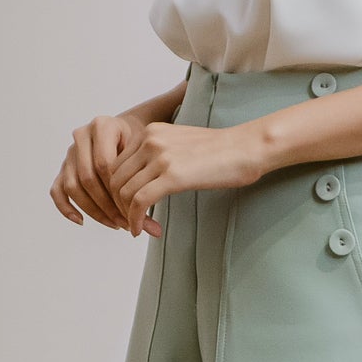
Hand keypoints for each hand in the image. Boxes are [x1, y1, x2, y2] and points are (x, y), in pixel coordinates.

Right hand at [50, 110, 152, 230]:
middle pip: (87, 178)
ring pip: (73, 186)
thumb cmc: (137, 142)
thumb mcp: (145, 152)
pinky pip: (57, 190)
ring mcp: (70, 153)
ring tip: (113, 223)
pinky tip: (81, 221)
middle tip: (125, 222)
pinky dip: (66, 208)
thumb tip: (152, 227)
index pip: (104, 164)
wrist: (127, 132)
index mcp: (102, 126)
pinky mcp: (63, 168)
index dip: (117, 190)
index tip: (134, 209)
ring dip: (93, 210)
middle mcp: (82, 136)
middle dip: (107, 205)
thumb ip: (145, 180)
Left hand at [107, 119, 267, 236]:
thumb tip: (145, 180)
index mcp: (150, 131)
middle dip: (118, 205)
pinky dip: (135, 220)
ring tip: (136, 228)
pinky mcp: (172, 175)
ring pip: (124, 192)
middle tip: (128, 222)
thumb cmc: (221, 151)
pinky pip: (139, 202)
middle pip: (115, 179)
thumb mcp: (181, 144)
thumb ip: (159, 156)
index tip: (126, 207)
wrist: (246, 148)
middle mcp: (150, 140)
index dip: (116, 190)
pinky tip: (139, 230)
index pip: (116, 164)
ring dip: (126, 215)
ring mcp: (160, 157)